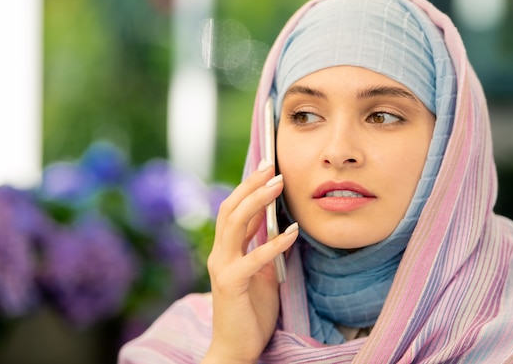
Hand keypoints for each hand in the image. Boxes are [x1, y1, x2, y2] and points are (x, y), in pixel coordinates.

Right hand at [202, 160, 298, 363]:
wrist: (236, 348)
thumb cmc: (251, 311)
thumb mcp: (261, 274)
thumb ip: (263, 249)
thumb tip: (279, 224)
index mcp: (226, 250)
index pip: (233, 209)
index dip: (248, 186)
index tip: (267, 167)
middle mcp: (220, 254)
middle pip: (230, 209)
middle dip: (251, 184)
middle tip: (271, 165)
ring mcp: (222, 268)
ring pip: (235, 224)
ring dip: (258, 201)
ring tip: (278, 184)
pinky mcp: (230, 284)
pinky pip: (252, 258)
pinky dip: (273, 243)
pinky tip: (292, 232)